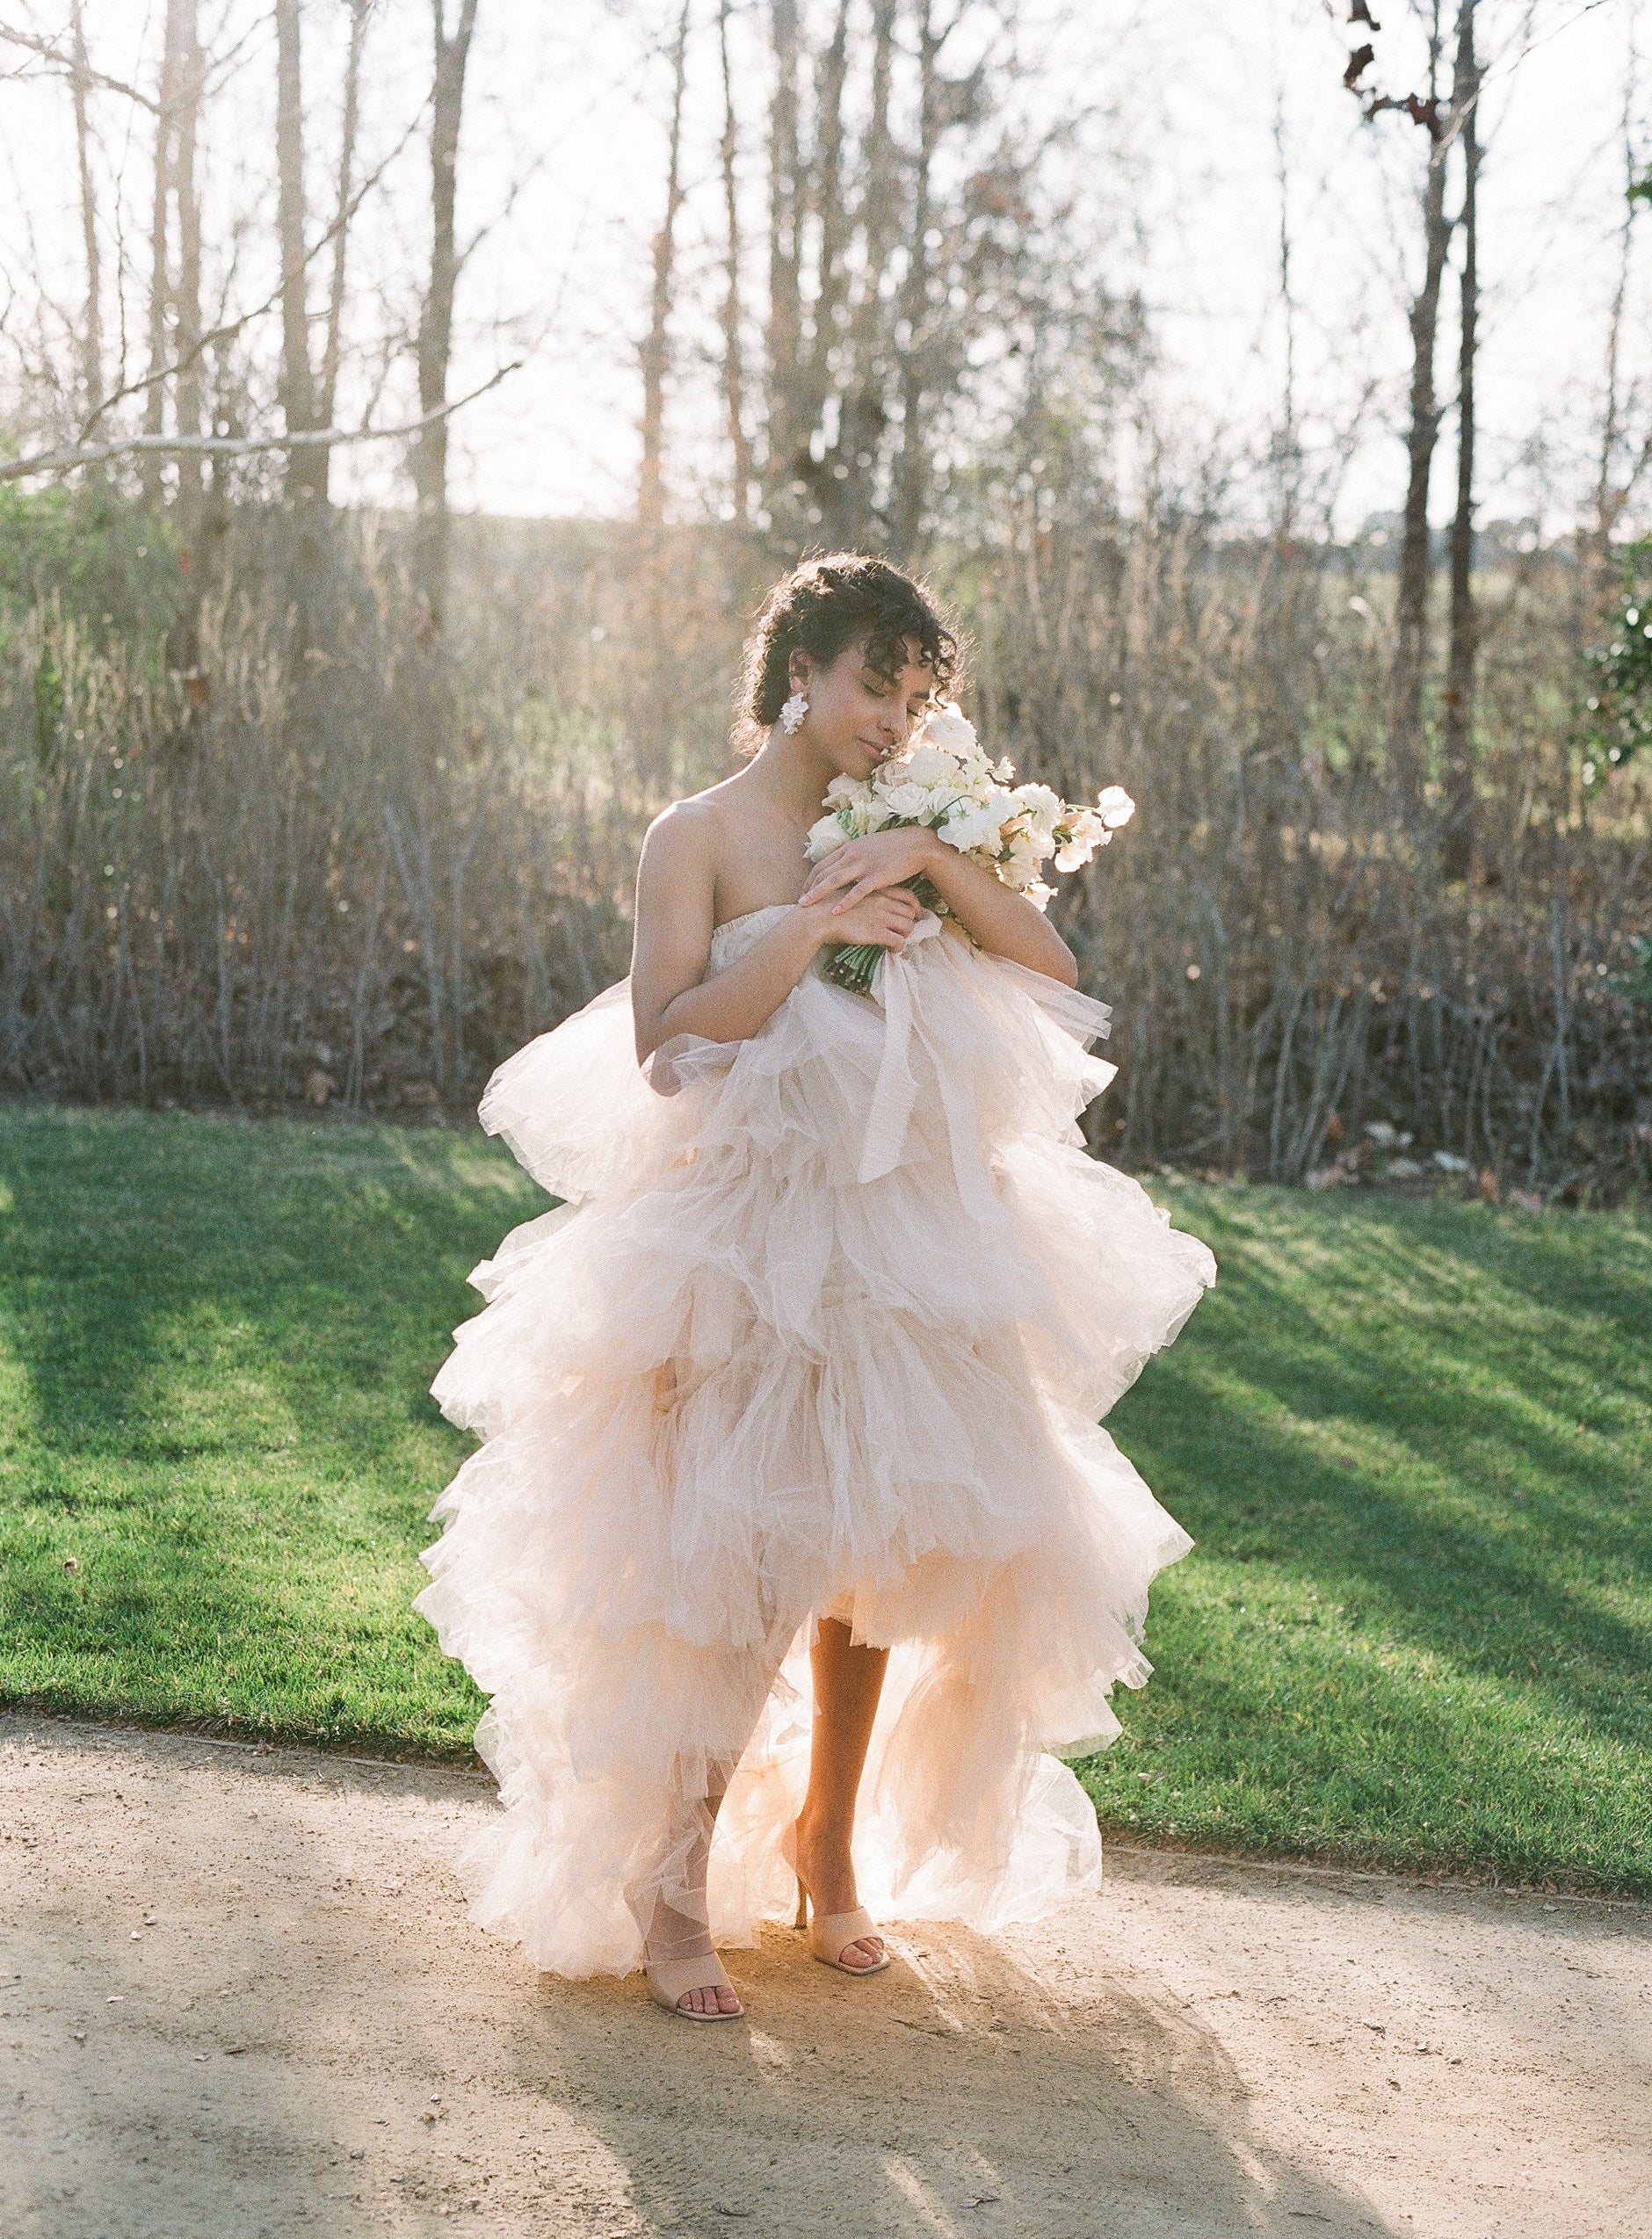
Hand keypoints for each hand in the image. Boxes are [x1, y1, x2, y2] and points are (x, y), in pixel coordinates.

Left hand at [799, 826, 938, 911]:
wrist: (916, 845)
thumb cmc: (893, 847)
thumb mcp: (868, 846)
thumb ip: (853, 855)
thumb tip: (842, 864)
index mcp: (849, 847)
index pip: (823, 864)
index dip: (811, 878)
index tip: (804, 890)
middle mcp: (852, 855)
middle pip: (824, 872)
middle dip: (809, 888)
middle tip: (799, 902)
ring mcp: (864, 865)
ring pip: (835, 880)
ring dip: (818, 893)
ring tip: (806, 905)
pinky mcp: (876, 876)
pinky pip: (857, 891)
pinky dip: (845, 902)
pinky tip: (835, 911)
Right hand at [815, 884, 922, 951]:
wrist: (818, 917)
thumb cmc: (830, 906)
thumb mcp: (852, 892)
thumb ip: (866, 895)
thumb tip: (874, 904)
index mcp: (877, 890)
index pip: (908, 895)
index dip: (915, 906)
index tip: (914, 914)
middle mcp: (883, 901)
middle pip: (910, 912)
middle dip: (911, 923)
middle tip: (905, 931)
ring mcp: (881, 916)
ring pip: (908, 927)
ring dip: (906, 936)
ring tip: (897, 941)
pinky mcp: (877, 932)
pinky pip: (899, 941)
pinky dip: (899, 947)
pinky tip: (891, 950)